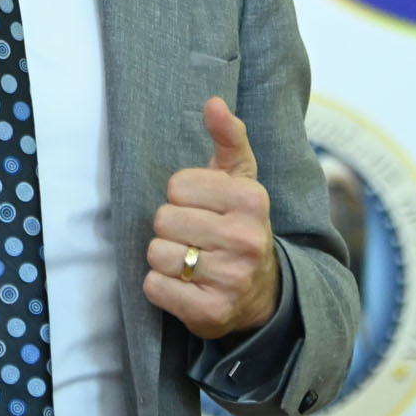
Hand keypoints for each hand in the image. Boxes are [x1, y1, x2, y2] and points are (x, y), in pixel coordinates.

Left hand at [142, 97, 280, 339]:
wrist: (261, 292)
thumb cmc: (239, 224)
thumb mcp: (239, 179)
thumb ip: (228, 137)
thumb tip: (213, 102)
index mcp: (252, 200)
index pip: (177, 185)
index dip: (182, 197)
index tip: (204, 210)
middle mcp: (247, 240)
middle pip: (164, 219)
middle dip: (172, 228)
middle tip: (196, 239)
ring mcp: (231, 279)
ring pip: (156, 253)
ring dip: (165, 258)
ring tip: (192, 262)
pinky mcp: (211, 313)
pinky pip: (154, 287)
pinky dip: (161, 287)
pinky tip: (185, 286)